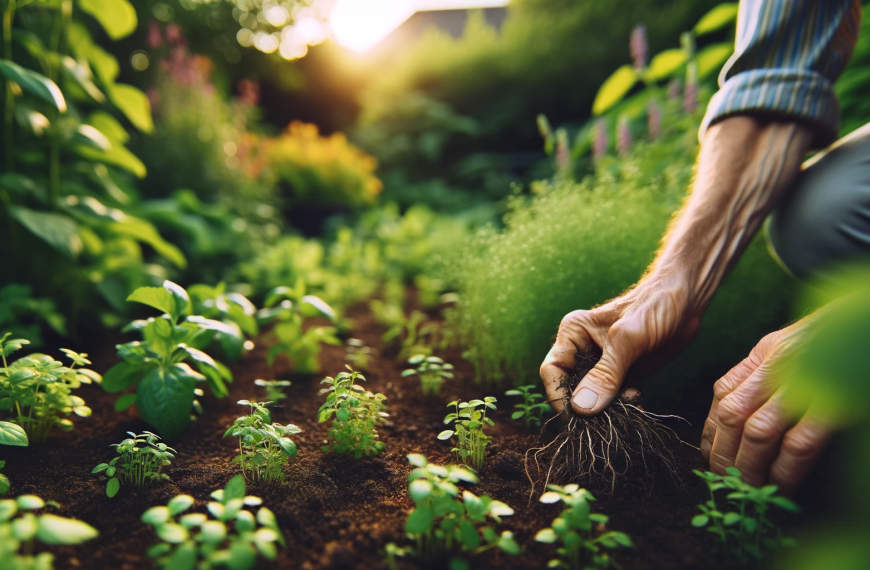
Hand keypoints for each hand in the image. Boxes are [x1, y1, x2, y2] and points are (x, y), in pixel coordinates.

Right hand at [540, 272, 702, 414]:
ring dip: (608, 409)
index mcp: (573, 334)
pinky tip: (639, 402)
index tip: (577, 418)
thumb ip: (605, 374)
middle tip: (609, 416)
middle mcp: (583, 351)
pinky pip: (614, 400)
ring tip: (630, 402)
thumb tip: (581, 409)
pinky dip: (623, 408)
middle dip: (588, 406)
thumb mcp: (628, 340)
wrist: (687, 300)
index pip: (553, 371)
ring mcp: (603, 365)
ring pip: (593, 399)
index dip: (559, 396)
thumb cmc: (655, 307)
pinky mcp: (623, 376)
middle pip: (571, 389)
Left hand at [701, 318, 830, 494]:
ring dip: (749, 466)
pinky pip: (799, 443)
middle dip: (724, 454)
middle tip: (725, 480)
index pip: (722, 395)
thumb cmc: (833, 342)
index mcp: (765, 354)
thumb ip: (760, 373)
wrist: (867, 326)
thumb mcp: (789, 347)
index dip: (712, 431)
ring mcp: (804, 386)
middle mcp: (777, 367)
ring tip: (749, 489)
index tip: (710, 456)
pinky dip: (785, 470)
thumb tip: (730, 412)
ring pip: (758, 432)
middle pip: (733, 416)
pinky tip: (781, 487)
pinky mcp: (831, 406)